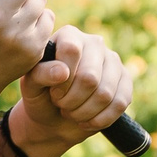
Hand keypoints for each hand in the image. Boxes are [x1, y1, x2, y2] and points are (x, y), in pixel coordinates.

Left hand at [6, 27, 134, 156]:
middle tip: (62, 105)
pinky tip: (87, 121)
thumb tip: (62, 72)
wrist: (54, 119)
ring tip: (72, 113)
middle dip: (72, 100)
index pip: (71, 50)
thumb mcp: (31, 86)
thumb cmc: (40, 97)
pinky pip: (119, 104)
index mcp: (69, 36)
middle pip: (90, 76)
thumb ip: (40, 74)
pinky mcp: (125, 82)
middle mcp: (94, 43)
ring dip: (84, 112)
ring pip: (105, 93)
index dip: (62, 79)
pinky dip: (100, 120)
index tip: (53, 93)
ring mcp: (113, 61)